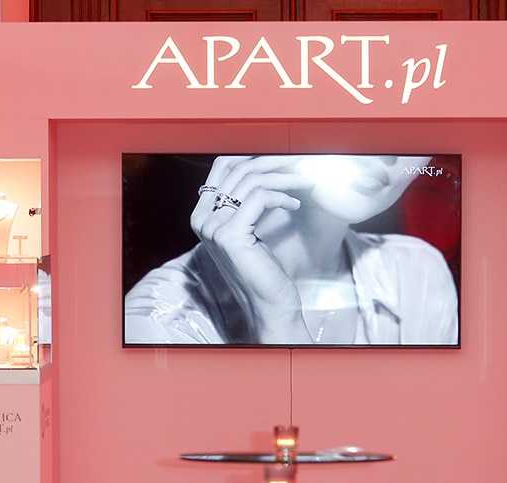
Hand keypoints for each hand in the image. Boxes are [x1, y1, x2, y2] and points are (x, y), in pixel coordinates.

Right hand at [192, 156, 313, 343]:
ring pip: (252, 181)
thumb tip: (264, 165)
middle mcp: (202, 220)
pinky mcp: (231, 235)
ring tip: (305, 181)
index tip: (281, 156)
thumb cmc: (263, 270)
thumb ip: (245, 202)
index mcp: (202, 215)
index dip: (254, 155)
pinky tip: (295, 204)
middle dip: (274, 162)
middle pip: (238, 169)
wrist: (268, 305)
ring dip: (284, 177)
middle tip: (300, 162)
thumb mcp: (249, 230)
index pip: (222, 166)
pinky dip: (283, 196)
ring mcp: (214, 228)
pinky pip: (261, 197)